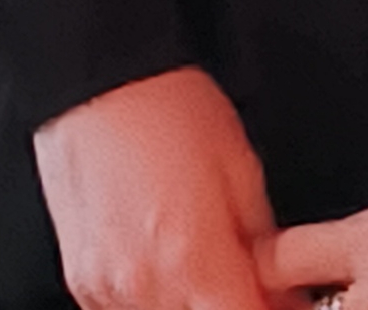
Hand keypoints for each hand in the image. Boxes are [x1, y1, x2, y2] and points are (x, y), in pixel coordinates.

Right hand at [34, 68, 275, 309]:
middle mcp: (146, 284)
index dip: (268, 307)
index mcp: (193, 259)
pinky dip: (153, 292)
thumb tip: (285, 289)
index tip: (279, 298)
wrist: (96, 80)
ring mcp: (108, 288)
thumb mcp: (240, 166)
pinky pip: (128, 307)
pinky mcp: (82, 281)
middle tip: (241, 272)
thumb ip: (262, 243)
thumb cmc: (167, 106)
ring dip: (191, 299)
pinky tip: (161, 252)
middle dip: (230, 300)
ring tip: (197, 250)